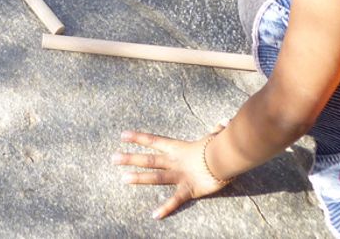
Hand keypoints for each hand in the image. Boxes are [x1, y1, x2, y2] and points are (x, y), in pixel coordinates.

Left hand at [113, 128, 228, 218]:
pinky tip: (155, 215)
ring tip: (123, 179)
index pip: (154, 140)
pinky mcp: (188, 189)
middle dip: (130, 158)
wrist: (226, 157)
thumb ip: (217, 130)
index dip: (138, 138)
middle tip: (112, 158)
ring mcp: (179, 176)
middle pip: (148, 159)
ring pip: (155, 177)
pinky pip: (175, 200)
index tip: (122, 135)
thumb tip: (225, 122)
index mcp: (178, 148)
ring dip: (139, 178)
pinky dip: (165, 208)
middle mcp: (175, 161)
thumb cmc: (221, 146)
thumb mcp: (216, 136)